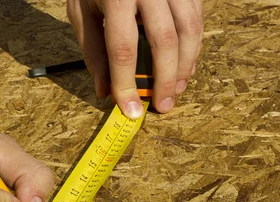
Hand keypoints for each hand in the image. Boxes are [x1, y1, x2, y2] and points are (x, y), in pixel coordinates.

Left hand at [67, 0, 202, 116]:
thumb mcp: (81, 12)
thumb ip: (93, 52)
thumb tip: (105, 92)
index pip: (122, 48)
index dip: (126, 84)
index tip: (130, 111)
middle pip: (164, 40)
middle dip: (164, 79)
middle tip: (163, 106)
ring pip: (190, 29)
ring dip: (186, 65)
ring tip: (176, 90)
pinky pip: (197, 17)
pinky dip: (194, 46)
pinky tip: (184, 65)